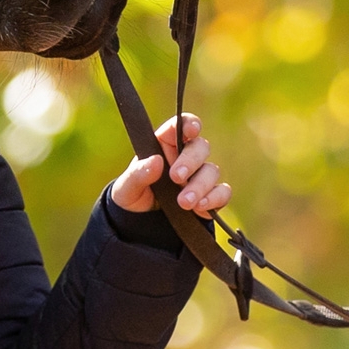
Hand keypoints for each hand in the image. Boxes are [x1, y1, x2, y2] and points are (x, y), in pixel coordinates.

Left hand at [111, 114, 231, 220]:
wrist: (142, 225)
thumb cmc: (134, 197)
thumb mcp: (126, 188)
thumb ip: (137, 174)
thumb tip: (155, 161)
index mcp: (164, 145)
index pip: (180, 126)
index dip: (189, 124)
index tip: (191, 130)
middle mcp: (185, 157)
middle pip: (200, 146)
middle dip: (190, 161)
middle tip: (176, 177)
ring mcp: (200, 176)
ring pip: (211, 171)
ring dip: (200, 186)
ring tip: (184, 203)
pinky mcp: (211, 196)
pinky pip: (222, 192)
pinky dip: (215, 199)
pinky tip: (200, 208)